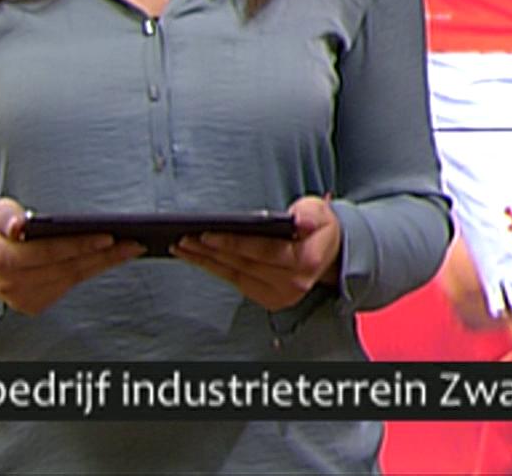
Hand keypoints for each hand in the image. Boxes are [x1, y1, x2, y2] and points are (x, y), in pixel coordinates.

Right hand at [0, 198, 142, 314]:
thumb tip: (20, 225)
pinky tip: (113, 257)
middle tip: (134, 241)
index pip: (46, 252)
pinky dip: (91, 270)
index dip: (78, 245)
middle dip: (103, 255)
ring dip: (104, 263)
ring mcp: (22, 299)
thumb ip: (7, 216)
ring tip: (132, 247)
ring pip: (72, 278)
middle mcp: (10, 284)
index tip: (108, 235)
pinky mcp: (33, 305)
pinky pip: (68, 285)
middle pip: (66, 268)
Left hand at [171, 196, 341, 310]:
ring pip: (235, 275)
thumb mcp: (319, 211)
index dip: (233, 243)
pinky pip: (235, 281)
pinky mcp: (268, 299)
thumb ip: (310, 214)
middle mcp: (293, 283)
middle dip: (211, 250)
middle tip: (185, 238)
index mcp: (306, 261)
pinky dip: (215, 268)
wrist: (329, 252)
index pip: (263, 251)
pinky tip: (197, 257)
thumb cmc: (319, 227)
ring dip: (206, 261)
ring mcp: (280, 295)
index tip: (207, 234)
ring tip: (182, 246)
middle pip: (243, 264)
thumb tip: (300, 220)